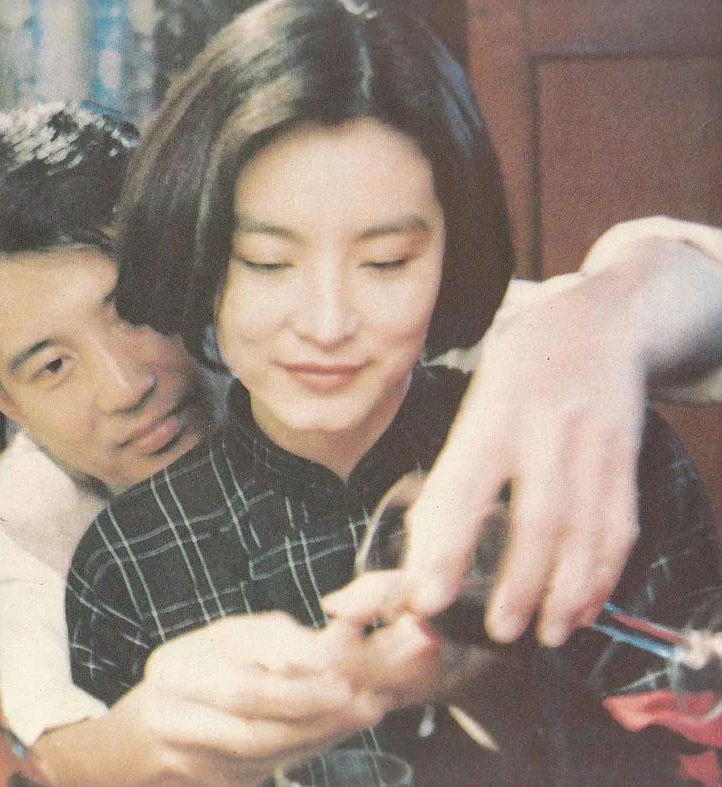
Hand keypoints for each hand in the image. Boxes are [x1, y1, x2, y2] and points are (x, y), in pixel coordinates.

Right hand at [108, 611, 362, 785]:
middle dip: (316, 716)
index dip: (294, 688)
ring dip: (322, 736)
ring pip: (267, 757)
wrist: (134, 741)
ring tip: (367, 711)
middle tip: (367, 699)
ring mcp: (193, 763)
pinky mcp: (216, 785)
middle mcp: (177, 722)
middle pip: (255, 730)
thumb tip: (326, 649)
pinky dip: (311, 749)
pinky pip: (270, 769)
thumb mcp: (219, 639)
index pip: (240, 689)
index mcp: (174, 674)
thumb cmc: (190, 673)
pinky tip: (341, 730)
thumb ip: (271, 640)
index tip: (341, 676)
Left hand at [400, 232, 667, 645]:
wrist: (600, 317)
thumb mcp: (475, 404)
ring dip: (567, 591)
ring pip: (585, 529)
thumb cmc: (517, 368)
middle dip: (518, 585)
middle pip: (537, 519)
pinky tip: (588, 606)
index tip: (426, 600)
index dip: (443, 549)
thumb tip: (422, 548)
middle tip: (498, 633)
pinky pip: (619, 522)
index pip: (463, 491)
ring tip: (548, 635)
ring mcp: (593, 444)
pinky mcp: (626, 455)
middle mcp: (545, 430)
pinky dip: (604, 572)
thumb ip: (454, 470)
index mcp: (492, 417)